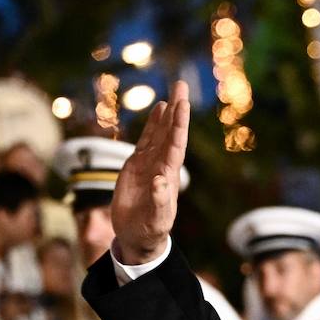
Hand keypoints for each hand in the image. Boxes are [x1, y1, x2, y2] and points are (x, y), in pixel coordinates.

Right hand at [110, 81, 188, 264]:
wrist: (137, 236)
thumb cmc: (150, 230)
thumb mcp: (156, 219)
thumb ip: (158, 201)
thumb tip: (160, 181)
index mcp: (168, 175)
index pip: (175, 144)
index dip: (179, 125)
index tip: (182, 105)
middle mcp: (161, 164)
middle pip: (170, 132)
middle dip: (176, 109)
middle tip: (181, 84)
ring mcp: (149, 164)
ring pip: (160, 133)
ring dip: (166, 113)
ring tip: (173, 92)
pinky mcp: (136, 166)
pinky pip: (146, 140)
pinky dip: (152, 125)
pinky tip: (158, 110)